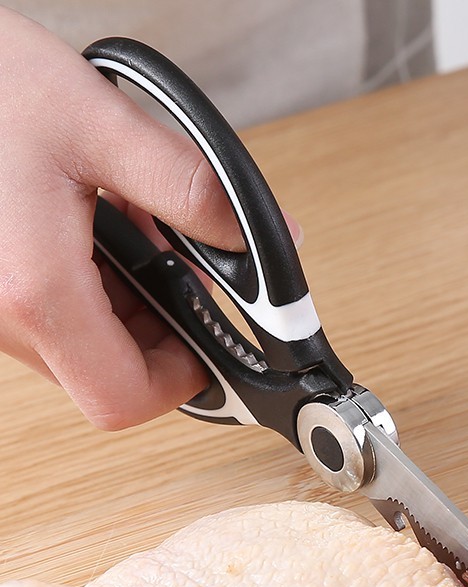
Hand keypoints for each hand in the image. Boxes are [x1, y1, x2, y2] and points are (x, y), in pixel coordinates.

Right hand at [0, 9, 299, 429]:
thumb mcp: (100, 124)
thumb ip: (189, 188)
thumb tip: (257, 241)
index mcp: (33, 289)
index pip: (122, 397)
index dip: (183, 380)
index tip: (214, 338)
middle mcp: (1, 314)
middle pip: (110, 375)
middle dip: (166, 329)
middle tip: (187, 266)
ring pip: (89, 346)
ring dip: (136, 303)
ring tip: (144, 228)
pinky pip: (62, 315)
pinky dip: (103, 285)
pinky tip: (111, 224)